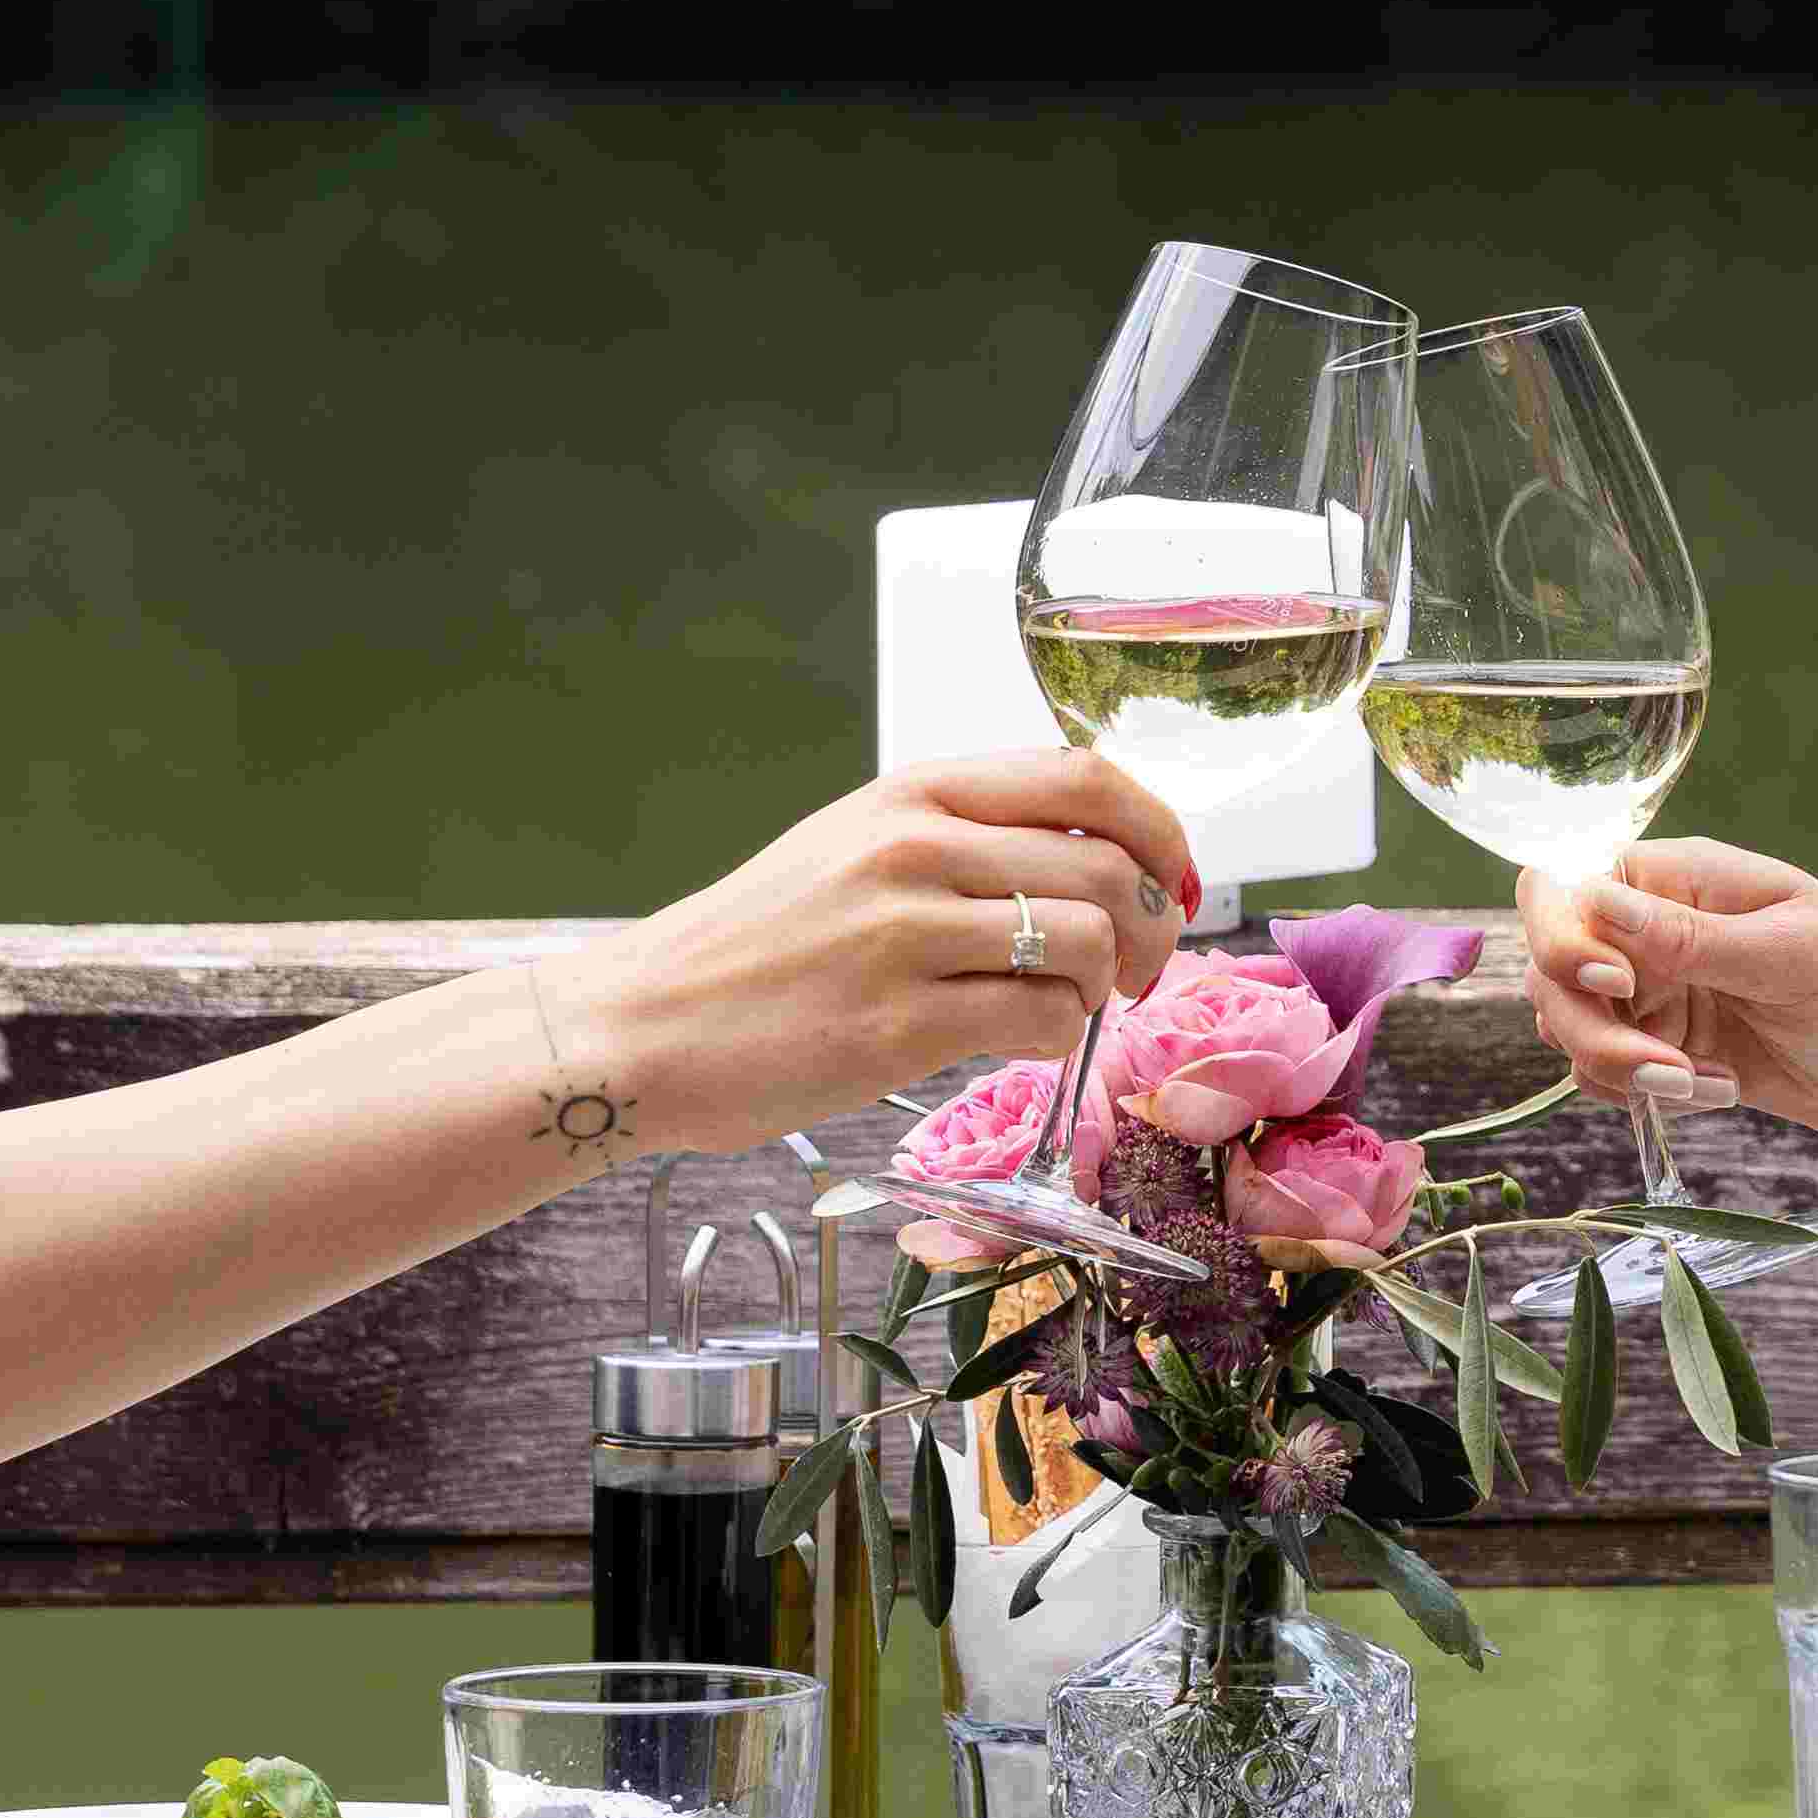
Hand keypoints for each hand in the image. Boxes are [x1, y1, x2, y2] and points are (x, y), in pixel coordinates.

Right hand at [571, 754, 1199, 1152]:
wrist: (646, 1024)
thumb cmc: (756, 944)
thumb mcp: (854, 845)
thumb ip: (964, 835)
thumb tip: (1097, 856)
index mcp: (912, 793)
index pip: (1085, 779)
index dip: (1159, 830)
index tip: (1171, 878)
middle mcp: (914, 851)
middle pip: (1105, 868)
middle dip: (1150, 927)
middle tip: (1136, 969)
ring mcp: (906, 937)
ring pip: (1084, 944)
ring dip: (1099, 988)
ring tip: (1063, 1007)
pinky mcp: (898, 1027)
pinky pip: (1037, 1022)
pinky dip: (1054, 1038)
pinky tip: (1016, 1037)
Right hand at [1510, 835, 1817, 1152]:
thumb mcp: (1787, 955)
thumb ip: (1688, 937)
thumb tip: (1597, 897)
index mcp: (1675, 880)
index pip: (1569, 892)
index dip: (1566, 940)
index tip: (1615, 984)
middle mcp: (1648, 931)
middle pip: (1555, 973)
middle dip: (1597, 1031)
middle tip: (1670, 1071)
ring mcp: (1651, 991)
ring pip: (1570, 1029)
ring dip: (1622, 1069)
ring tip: (1705, 1084)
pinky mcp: (1661, 1047)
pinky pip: (1602, 1072)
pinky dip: (1643, 1092)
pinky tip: (1715, 1089)